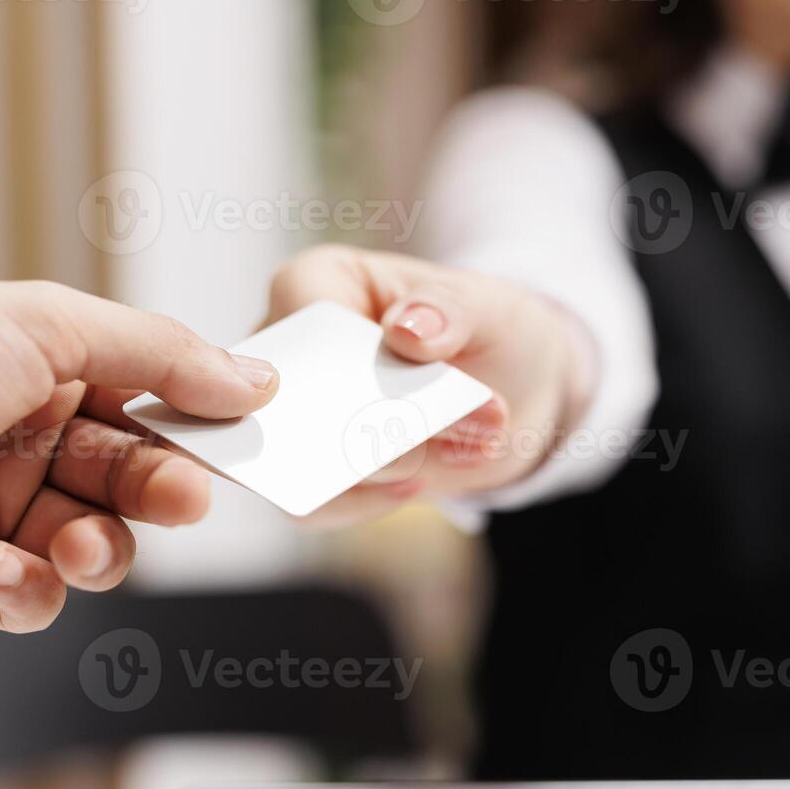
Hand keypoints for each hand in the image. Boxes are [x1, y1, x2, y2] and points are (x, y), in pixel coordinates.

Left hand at [0, 277, 278, 630]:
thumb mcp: (32, 322)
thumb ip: (151, 353)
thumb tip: (252, 375)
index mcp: (25, 361)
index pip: (136, 396)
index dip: (187, 420)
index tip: (238, 438)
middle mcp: (6, 435)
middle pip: (121, 474)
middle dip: (158, 488)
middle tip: (186, 497)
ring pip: (87, 545)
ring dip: (102, 546)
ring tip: (82, 539)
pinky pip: (28, 601)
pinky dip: (33, 590)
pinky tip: (4, 566)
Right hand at [266, 245, 591, 524]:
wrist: (506, 390)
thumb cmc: (480, 327)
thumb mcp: (484, 305)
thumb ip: (449, 310)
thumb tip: (410, 331)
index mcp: (314, 284)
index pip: (298, 313)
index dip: (338, 355)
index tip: (396, 380)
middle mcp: (286, 350)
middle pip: (283, 398)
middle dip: (359, 424)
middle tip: (431, 435)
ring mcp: (292, 416)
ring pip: (297, 460)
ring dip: (378, 467)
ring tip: (458, 449)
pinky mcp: (313, 471)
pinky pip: (315, 504)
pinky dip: (371, 500)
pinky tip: (420, 482)